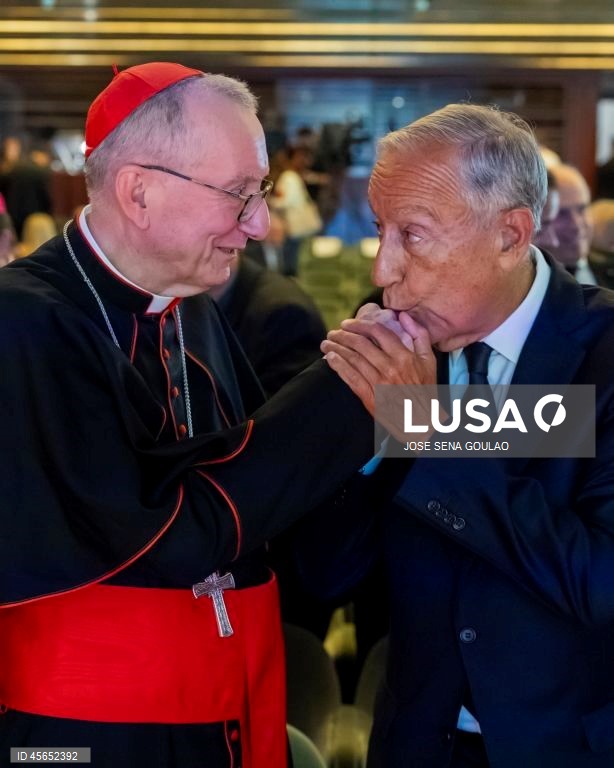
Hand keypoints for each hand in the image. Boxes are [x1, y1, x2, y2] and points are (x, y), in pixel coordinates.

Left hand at [321, 312, 436, 436]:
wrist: (421, 421)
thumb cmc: (425, 389)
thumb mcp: (429, 361)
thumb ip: (419, 335)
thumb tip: (403, 316)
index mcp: (404, 356)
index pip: (378, 331)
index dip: (360, 324)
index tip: (348, 323)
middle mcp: (390, 367)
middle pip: (361, 343)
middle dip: (343, 335)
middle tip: (333, 333)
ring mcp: (378, 382)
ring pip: (352, 359)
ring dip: (336, 348)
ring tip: (326, 343)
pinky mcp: (370, 396)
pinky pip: (350, 377)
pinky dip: (338, 365)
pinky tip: (329, 358)